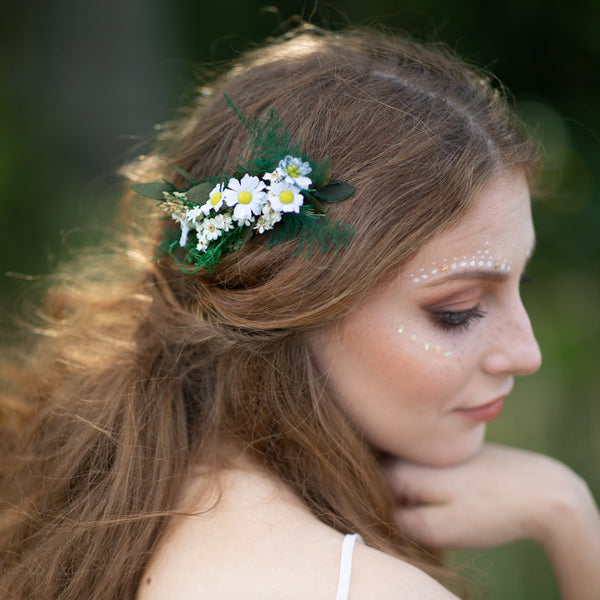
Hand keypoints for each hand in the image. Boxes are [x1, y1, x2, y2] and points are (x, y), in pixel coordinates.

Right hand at [383, 442, 589, 549]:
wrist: (539, 489)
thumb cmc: (490, 510)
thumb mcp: (442, 528)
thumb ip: (400, 524)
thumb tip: (376, 517)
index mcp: (401, 467)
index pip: (364, 491)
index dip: (376, 514)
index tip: (402, 528)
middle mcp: (408, 452)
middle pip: (380, 482)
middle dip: (392, 505)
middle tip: (423, 523)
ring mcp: (426, 450)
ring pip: (401, 478)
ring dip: (410, 498)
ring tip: (442, 513)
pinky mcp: (441, 454)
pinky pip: (419, 473)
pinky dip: (426, 490)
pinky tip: (452, 502)